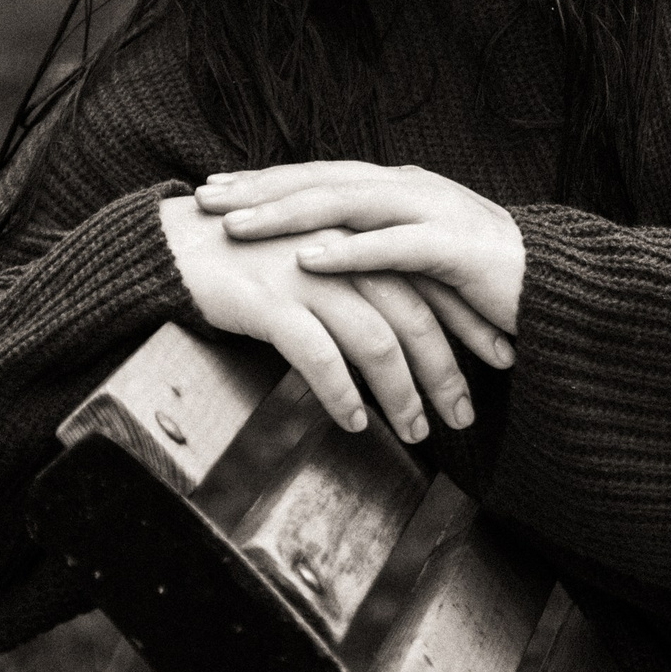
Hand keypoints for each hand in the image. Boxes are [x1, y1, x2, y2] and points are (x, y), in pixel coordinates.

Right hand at [157, 194, 497, 447]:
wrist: (172, 243)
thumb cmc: (246, 258)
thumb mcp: (315, 261)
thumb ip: (358, 283)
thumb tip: (400, 330)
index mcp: (359, 237)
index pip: (431, 282)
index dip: (467, 324)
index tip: (498, 361)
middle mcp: (341, 251)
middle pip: (413, 316)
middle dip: (445, 371)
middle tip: (463, 417)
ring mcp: (306, 274)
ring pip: (374, 339)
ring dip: (401, 393)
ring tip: (416, 433)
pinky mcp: (268, 299)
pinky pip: (317, 353)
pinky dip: (341, 391)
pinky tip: (354, 422)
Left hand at [192, 161, 525, 340]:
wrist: (557, 290)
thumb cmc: (479, 281)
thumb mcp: (413, 257)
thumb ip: (370, 244)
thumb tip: (312, 253)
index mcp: (397, 187)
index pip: (318, 176)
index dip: (263, 181)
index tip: (211, 190)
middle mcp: (411, 187)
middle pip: (322, 179)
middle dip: (259, 189)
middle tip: (205, 199)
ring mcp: (434, 211)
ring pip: (348, 203)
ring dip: (288, 213)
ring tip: (238, 225)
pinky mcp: (456, 248)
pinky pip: (393, 246)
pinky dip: (348, 250)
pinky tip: (307, 259)